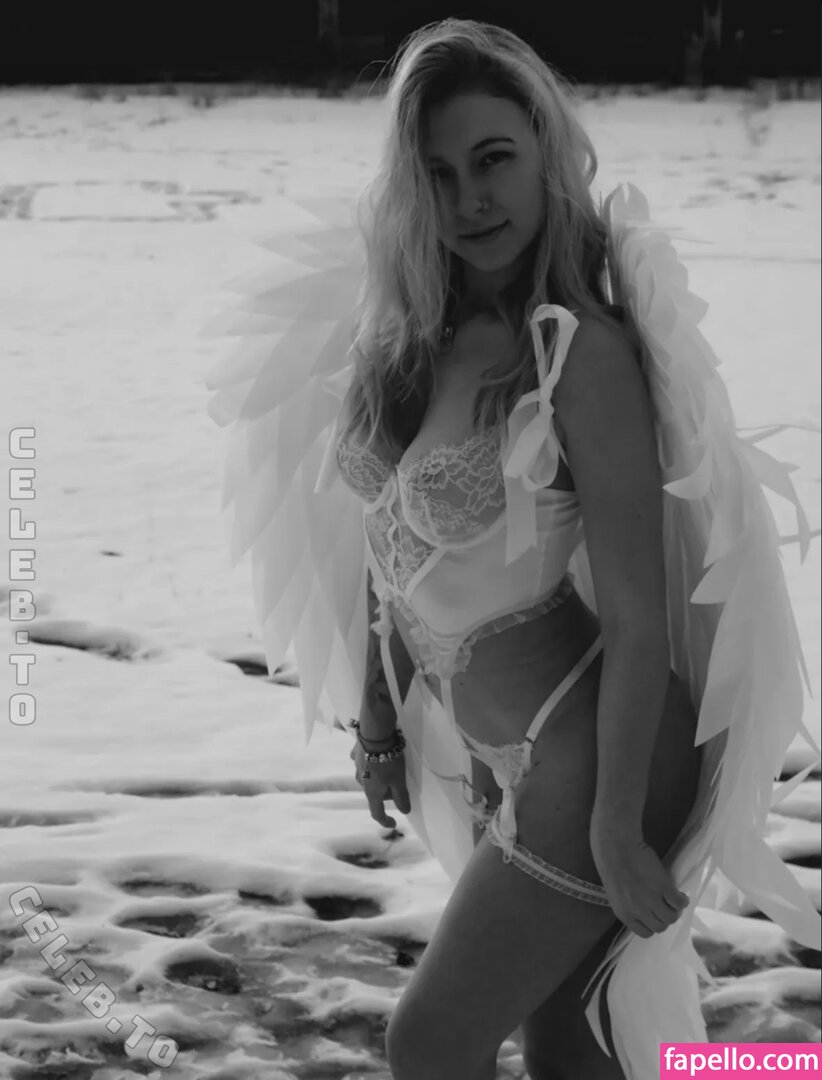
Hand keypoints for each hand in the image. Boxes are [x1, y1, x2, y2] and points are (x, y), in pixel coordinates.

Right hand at [350, 741, 410, 827]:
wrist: (374, 734)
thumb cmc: (389, 760)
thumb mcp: (399, 781)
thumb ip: (401, 797)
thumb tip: (404, 811)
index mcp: (372, 792)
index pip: (377, 813)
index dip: (385, 821)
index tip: (393, 823)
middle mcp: (361, 782)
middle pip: (374, 794)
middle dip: (386, 794)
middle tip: (399, 786)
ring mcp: (357, 768)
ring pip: (369, 778)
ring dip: (379, 779)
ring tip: (390, 770)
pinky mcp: (356, 754)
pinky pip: (364, 763)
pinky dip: (371, 764)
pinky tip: (377, 756)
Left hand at [590, 821, 688, 938]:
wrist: (616, 847)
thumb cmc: (614, 865)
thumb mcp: (618, 894)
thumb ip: (631, 906)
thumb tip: (646, 911)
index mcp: (624, 914)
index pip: (645, 933)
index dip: (652, 924)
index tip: (655, 916)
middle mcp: (638, 911)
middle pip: (660, 927)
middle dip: (664, 918)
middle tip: (667, 907)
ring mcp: (651, 900)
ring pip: (671, 917)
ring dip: (675, 911)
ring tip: (674, 901)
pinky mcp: (663, 887)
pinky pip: (678, 902)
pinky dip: (682, 900)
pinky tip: (681, 895)